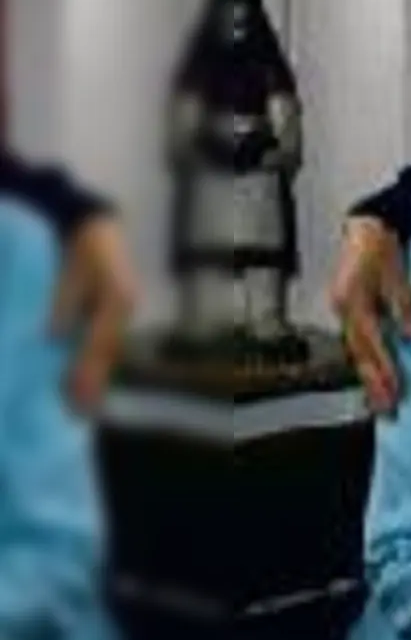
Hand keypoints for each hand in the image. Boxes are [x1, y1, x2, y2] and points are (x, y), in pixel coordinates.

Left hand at [50, 215, 137, 408]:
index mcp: (116, 300)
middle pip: (107, 353)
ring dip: (95, 377)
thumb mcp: (70, 272)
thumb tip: (56, 336)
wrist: (96, 226)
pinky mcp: (115, 314)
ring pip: (108, 352)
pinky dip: (95, 363)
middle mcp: (124, 311)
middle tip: (81, 413)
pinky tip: (83, 379)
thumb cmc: (81, 247)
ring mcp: (123, 313)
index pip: (98, 344)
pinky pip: (105, 344)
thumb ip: (64, 303)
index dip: (86, 371)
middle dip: (93, 383)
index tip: (76, 395)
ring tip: (82, 405)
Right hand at [328, 216, 410, 412]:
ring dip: (369, 378)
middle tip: (387, 409)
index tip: (396, 389)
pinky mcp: (349, 312)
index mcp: (353, 302)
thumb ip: (403, 305)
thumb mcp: (397, 274)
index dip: (385, 368)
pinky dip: (367, 363)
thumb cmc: (382, 247)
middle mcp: (344, 311)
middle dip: (374, 383)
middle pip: (360, 355)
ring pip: (357, 353)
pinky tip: (374, 379)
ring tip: (381, 403)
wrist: (366, 227)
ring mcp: (343, 312)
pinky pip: (358, 344)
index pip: (371, 343)